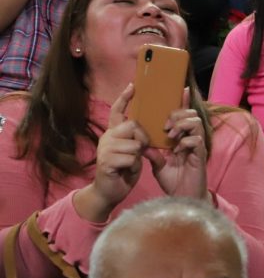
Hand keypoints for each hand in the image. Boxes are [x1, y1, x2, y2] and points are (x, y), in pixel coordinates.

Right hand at [85, 84, 147, 217]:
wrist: (109, 192)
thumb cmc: (124, 170)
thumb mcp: (133, 151)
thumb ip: (137, 139)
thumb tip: (145, 129)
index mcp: (113, 133)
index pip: (117, 112)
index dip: (124, 98)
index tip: (132, 85)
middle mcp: (107, 137)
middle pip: (133, 126)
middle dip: (143, 138)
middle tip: (141, 151)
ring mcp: (105, 149)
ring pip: (134, 144)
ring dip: (138, 156)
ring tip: (130, 164)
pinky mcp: (106, 161)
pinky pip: (131, 158)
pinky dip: (134, 167)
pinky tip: (126, 171)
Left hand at [147, 88, 207, 200]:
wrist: (181, 198)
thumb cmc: (173, 182)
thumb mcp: (158, 166)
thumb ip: (153, 153)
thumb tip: (141, 143)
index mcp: (181, 139)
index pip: (183, 116)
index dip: (184, 102)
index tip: (182, 89)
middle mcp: (190, 139)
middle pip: (191, 114)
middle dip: (177, 115)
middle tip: (166, 127)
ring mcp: (197, 146)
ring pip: (195, 122)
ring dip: (181, 126)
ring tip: (171, 136)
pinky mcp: (200, 154)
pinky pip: (196, 139)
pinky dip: (185, 141)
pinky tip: (178, 150)